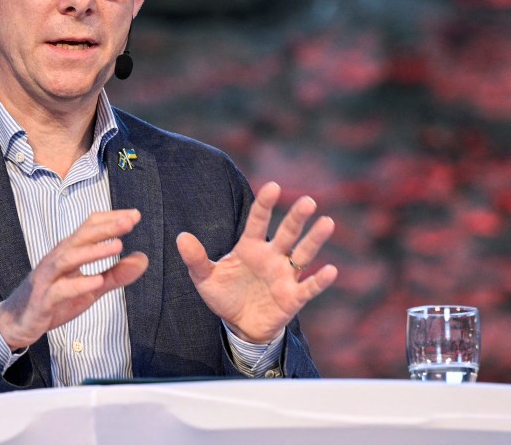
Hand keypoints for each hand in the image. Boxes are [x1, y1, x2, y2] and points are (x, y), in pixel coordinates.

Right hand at [0, 209, 148, 349]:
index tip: (135, 215)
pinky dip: (78, 284)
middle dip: (105, 228)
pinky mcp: (43, 299)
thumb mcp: (91, 287)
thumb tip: (143, 258)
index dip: (110, 219)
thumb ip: (116, 274)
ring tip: (117, 246)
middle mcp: (57, 259)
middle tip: (129, 222)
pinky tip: (97, 281)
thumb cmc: (55, 298)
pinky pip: (60, 290)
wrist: (19, 321)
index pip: (89, 227)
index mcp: (68, 252)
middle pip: (80, 236)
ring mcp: (48, 278)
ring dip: (93, 251)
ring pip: (68, 258)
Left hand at [176, 182, 337, 342]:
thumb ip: (195, 258)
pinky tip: (331, 270)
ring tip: (327, 222)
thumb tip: (181, 237)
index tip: (272, 187)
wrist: (239, 325)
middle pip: (286, 233)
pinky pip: (309, 286)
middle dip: (296, 217)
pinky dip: (320, 280)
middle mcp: (271, 256)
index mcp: (249, 247)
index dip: (264, 205)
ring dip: (315, 239)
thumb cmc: (224, 295)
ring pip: (303, 253)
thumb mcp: (204, 278)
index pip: (258, 221)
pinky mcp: (293, 297)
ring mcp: (284, 275)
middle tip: (308, 201)